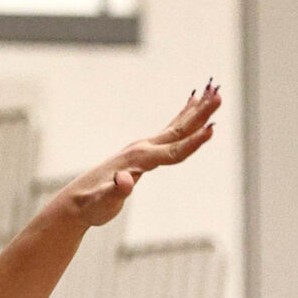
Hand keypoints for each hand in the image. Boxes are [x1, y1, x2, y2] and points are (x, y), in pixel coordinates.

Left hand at [55, 84, 220, 230]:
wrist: (77, 201)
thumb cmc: (92, 205)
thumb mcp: (103, 202)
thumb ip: (115, 191)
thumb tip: (124, 181)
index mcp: (139, 159)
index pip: (172, 150)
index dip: (193, 143)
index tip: (212, 130)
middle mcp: (142, 148)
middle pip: (178, 130)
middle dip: (200, 114)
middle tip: (219, 95)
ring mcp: (142, 148)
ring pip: (175, 127)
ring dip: (195, 111)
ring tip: (213, 92)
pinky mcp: (142, 153)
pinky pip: (168, 133)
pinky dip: (182, 119)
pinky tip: (191, 107)